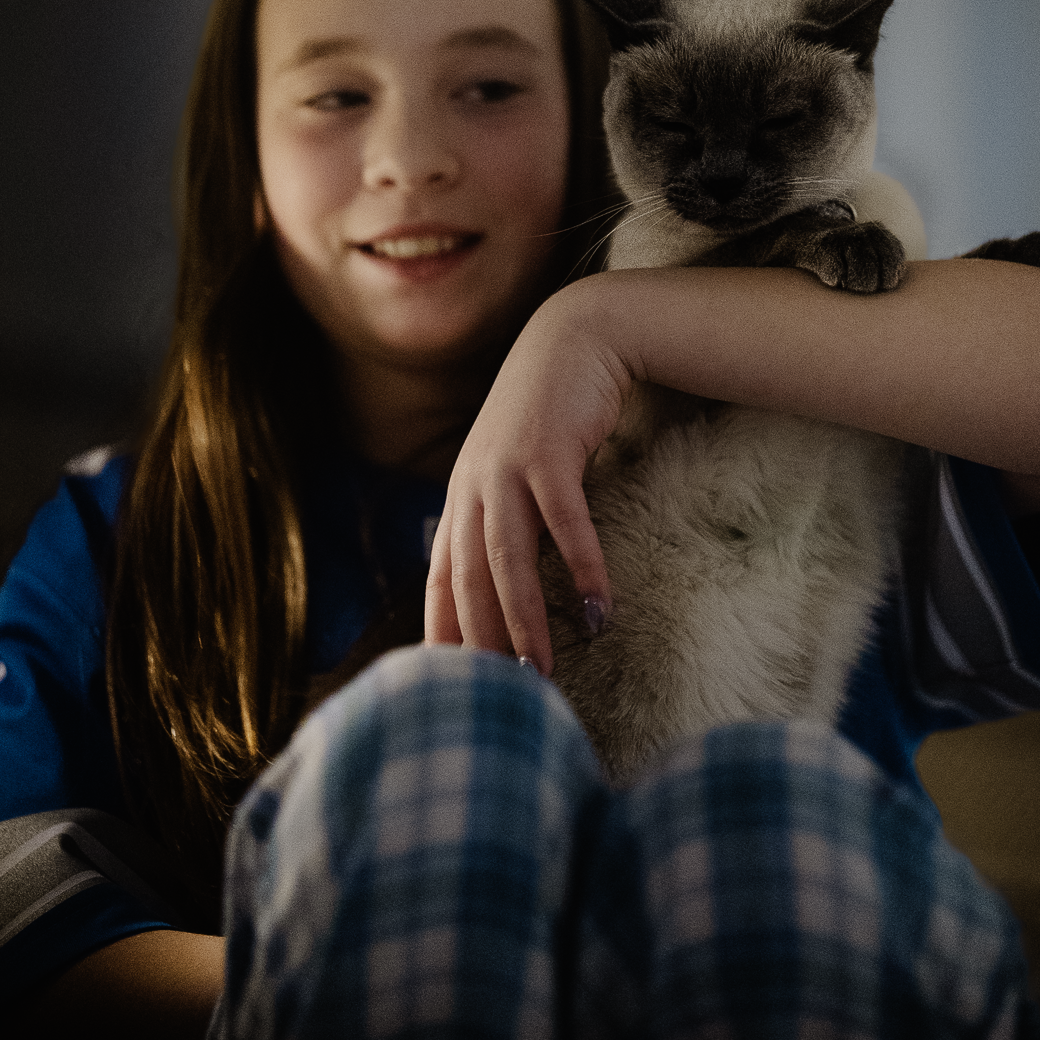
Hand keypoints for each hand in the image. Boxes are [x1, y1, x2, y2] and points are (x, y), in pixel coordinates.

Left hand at [425, 285, 626, 673]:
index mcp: (462, 498)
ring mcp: (506, 468)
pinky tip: (599, 610)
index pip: (440, 579)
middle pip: (467, 580)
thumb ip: (506, 519)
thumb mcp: (515, 469)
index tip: (451, 690)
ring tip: (540, 673)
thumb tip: (506, 585)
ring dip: (523, 620)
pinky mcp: (548, 452)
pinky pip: (564, 524)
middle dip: (480, 644)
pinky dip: (581, 569)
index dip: (442, 634)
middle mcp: (472, 487)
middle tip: (499, 702)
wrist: (575, 337)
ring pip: (506, 560)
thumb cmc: (551, 413)